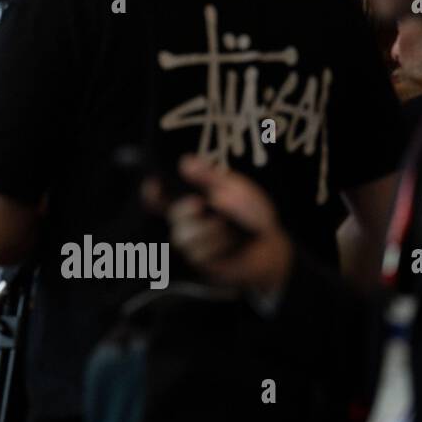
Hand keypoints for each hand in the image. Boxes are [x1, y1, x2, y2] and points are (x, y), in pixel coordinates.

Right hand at [166, 155, 292, 296]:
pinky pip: (198, 253)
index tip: (153, 185)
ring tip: (227, 225)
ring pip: (183, 236)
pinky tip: (230, 241)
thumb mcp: (235, 187)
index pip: (160, 197)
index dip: (151, 193)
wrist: (270, 244)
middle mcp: (186, 220)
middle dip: (183, 209)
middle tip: (200, 204)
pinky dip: (217, 245)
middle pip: (172, 215)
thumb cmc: (251, 213)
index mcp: (189, 199)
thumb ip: (210, 175)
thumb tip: (185, 162)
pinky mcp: (199, 260)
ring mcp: (191, 241)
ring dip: (208, 229)